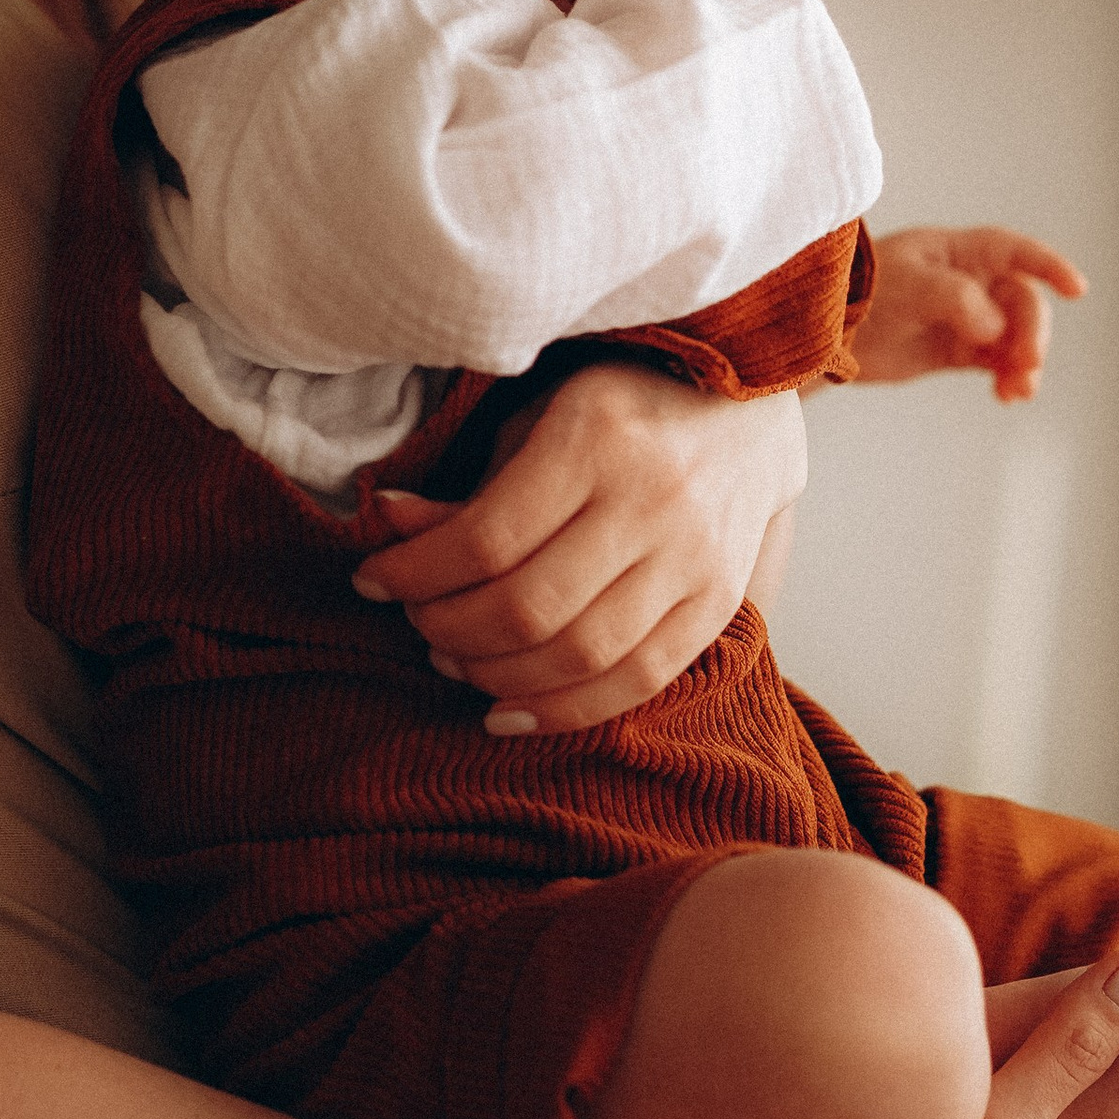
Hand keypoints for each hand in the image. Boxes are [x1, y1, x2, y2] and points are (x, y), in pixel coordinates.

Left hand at [351, 365, 805, 732]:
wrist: (747, 407)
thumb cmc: (622, 409)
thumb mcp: (537, 419)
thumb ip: (471, 487)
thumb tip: (390, 530)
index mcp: (595, 439)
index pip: (486, 537)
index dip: (414, 574)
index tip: (370, 583)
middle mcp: (652, 501)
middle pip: (530, 606)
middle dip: (450, 630)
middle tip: (417, 624)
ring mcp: (694, 557)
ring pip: (582, 654)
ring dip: (497, 675)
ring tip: (456, 660)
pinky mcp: (719, 602)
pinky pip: (639, 680)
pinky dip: (565, 710)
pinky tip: (508, 711)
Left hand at [848, 223, 1085, 402]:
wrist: (821, 331)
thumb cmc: (859, 291)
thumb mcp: (906, 285)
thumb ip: (954, 299)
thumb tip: (994, 329)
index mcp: (959, 253)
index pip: (1013, 252)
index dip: (1048, 266)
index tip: (1077, 289)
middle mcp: (970, 282)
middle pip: (1021, 303)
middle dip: (1032, 333)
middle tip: (1026, 363)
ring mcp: (966, 318)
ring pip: (1015, 337)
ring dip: (1025, 361)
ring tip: (1019, 390)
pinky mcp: (957, 351)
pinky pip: (998, 363)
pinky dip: (1008, 378)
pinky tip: (1008, 396)